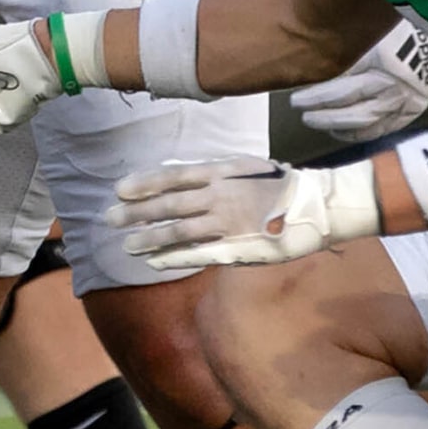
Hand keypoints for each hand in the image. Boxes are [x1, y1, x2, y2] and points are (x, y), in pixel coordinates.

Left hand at [104, 155, 380, 269]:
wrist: (318, 205)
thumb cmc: (278, 183)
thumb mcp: (242, 166)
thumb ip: (207, 170)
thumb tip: (169, 169)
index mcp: (220, 174)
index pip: (172, 177)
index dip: (143, 184)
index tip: (118, 191)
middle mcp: (219, 197)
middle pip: (169, 205)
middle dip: (135, 214)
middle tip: (108, 219)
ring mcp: (228, 224)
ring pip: (179, 231)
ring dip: (149, 239)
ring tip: (126, 245)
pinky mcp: (238, 248)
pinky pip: (199, 254)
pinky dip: (174, 258)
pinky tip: (154, 262)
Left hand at [289, 24, 427, 140]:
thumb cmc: (400, 35)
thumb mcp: (372, 32)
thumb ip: (346, 44)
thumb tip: (308, 51)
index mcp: (383, 59)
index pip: (343, 78)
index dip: (318, 90)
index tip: (296, 94)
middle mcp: (393, 83)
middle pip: (350, 100)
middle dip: (321, 106)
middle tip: (298, 106)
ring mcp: (402, 102)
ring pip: (363, 119)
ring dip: (334, 123)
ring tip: (311, 119)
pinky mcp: (409, 114)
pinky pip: (379, 130)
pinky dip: (356, 134)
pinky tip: (337, 133)